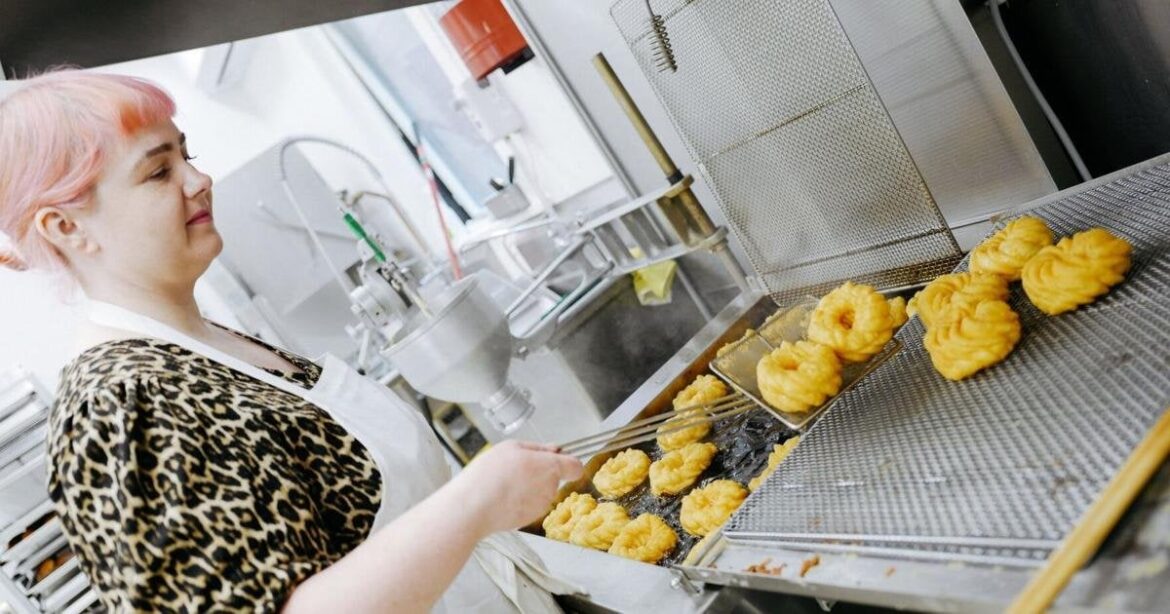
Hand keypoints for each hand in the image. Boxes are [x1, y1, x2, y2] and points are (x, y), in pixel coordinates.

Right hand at [452, 440, 582, 536]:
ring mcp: (540, 506)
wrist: (474, 507)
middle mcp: (550, 488)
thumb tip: (555, 449)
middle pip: (554, 477)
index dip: (567, 462)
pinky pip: (530, 505)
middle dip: (540, 472)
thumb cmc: (490, 474)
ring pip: (541, 491)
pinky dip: (520, 500)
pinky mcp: (529, 519)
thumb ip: (538, 448)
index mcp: (550, 467)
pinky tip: (503, 496)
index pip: (575, 466)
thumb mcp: (511, 446)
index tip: (556, 459)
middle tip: (516, 468)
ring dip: (529, 486)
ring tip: (505, 482)